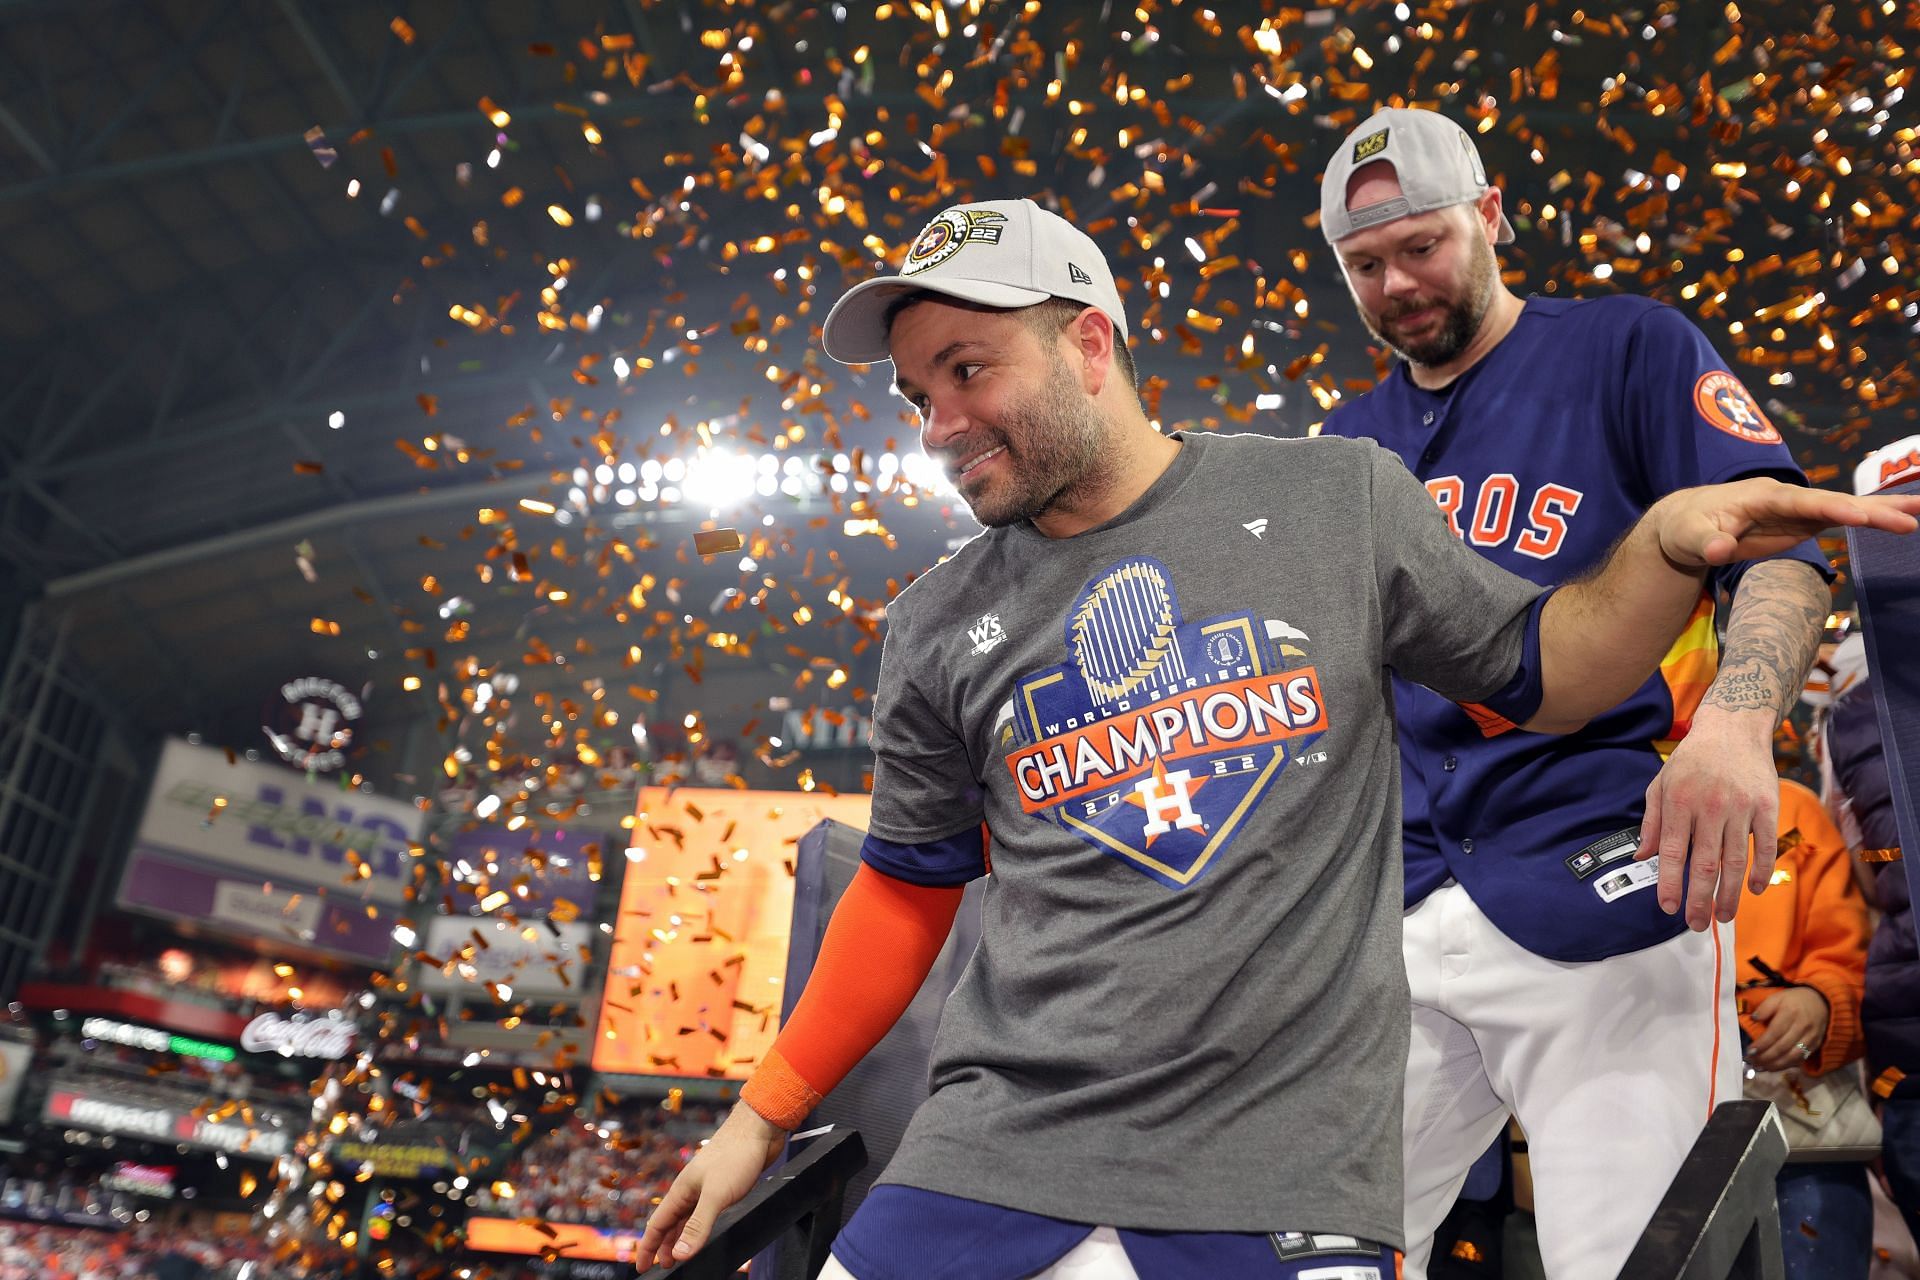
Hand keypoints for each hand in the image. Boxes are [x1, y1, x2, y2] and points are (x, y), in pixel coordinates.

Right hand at [639, 1103, 789, 1267]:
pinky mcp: (722, 1187)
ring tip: (680, 1256)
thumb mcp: (715, 1195)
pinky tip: (703, 1232)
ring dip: (680, 1238)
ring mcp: (706, 1187)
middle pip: (669, 1223)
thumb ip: (697, 1225)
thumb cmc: (735, 1156)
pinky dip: (698, 1227)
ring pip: (686, 1218)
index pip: (657, 1225)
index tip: (642, 1267)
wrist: (759, 1129)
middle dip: (663, 1246)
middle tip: (665, 1268)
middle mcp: (690, 1189)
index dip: (647, 1247)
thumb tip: (678, 1254)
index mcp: (681, 1191)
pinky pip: (703, 1212)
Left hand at [1637, 707, 1778, 929]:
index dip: (1670, 884)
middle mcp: (1709, 807)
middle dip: (1700, 900)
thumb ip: (1652, 823)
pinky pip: (1766, 846)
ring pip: (1735, 861)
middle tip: (1696, 924)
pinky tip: (1754, 889)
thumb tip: (1641, 857)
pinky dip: (1762, 871)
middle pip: (1705, 864)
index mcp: (1678, 803)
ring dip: (1730, 894)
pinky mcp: (1767, 806)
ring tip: (1724, 916)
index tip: (1668, 908)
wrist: (1732, 729)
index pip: (1672, 853)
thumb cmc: (1691, 760)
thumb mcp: (1661, 785)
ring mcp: (1740, 807)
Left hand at [1653, 478, 1919, 568]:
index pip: (1801, 502)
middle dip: (1870, 510)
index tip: (1862, 516)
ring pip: (1843, 508)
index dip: (1831, 508)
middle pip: (1833, 502)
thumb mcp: (1688, 537)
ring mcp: (1796, 509)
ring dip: (1881, 512)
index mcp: (1761, 496)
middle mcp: (1785, 498)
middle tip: (1912, 517)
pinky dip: (1869, 521)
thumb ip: (1707, 543)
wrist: (1685, 522)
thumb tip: (1720, 550)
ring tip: (1918, 515)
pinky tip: (1898, 523)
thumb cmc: (1686, 527)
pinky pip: (1840, 520)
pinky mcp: (1801, 522)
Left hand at [1747, 985, 1831, 1071]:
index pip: (1775, 1033)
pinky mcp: (1815, 1046)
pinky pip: (1800, 1059)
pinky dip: (1786, 1065)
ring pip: (1792, 1056)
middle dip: (1766, 1057)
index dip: (1762, 1044)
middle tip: (1752, 1061)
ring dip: (1775, 1065)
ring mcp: (1810, 1038)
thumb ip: (1765, 1008)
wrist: (1822, 1003)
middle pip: (1783, 1047)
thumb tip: (1753, 1019)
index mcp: (1790, 1013)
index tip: (1750, 1051)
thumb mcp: (1777, 997)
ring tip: (1760, 1067)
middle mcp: (1802, 1027)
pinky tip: (1774, 1067)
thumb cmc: (1794, 1001)